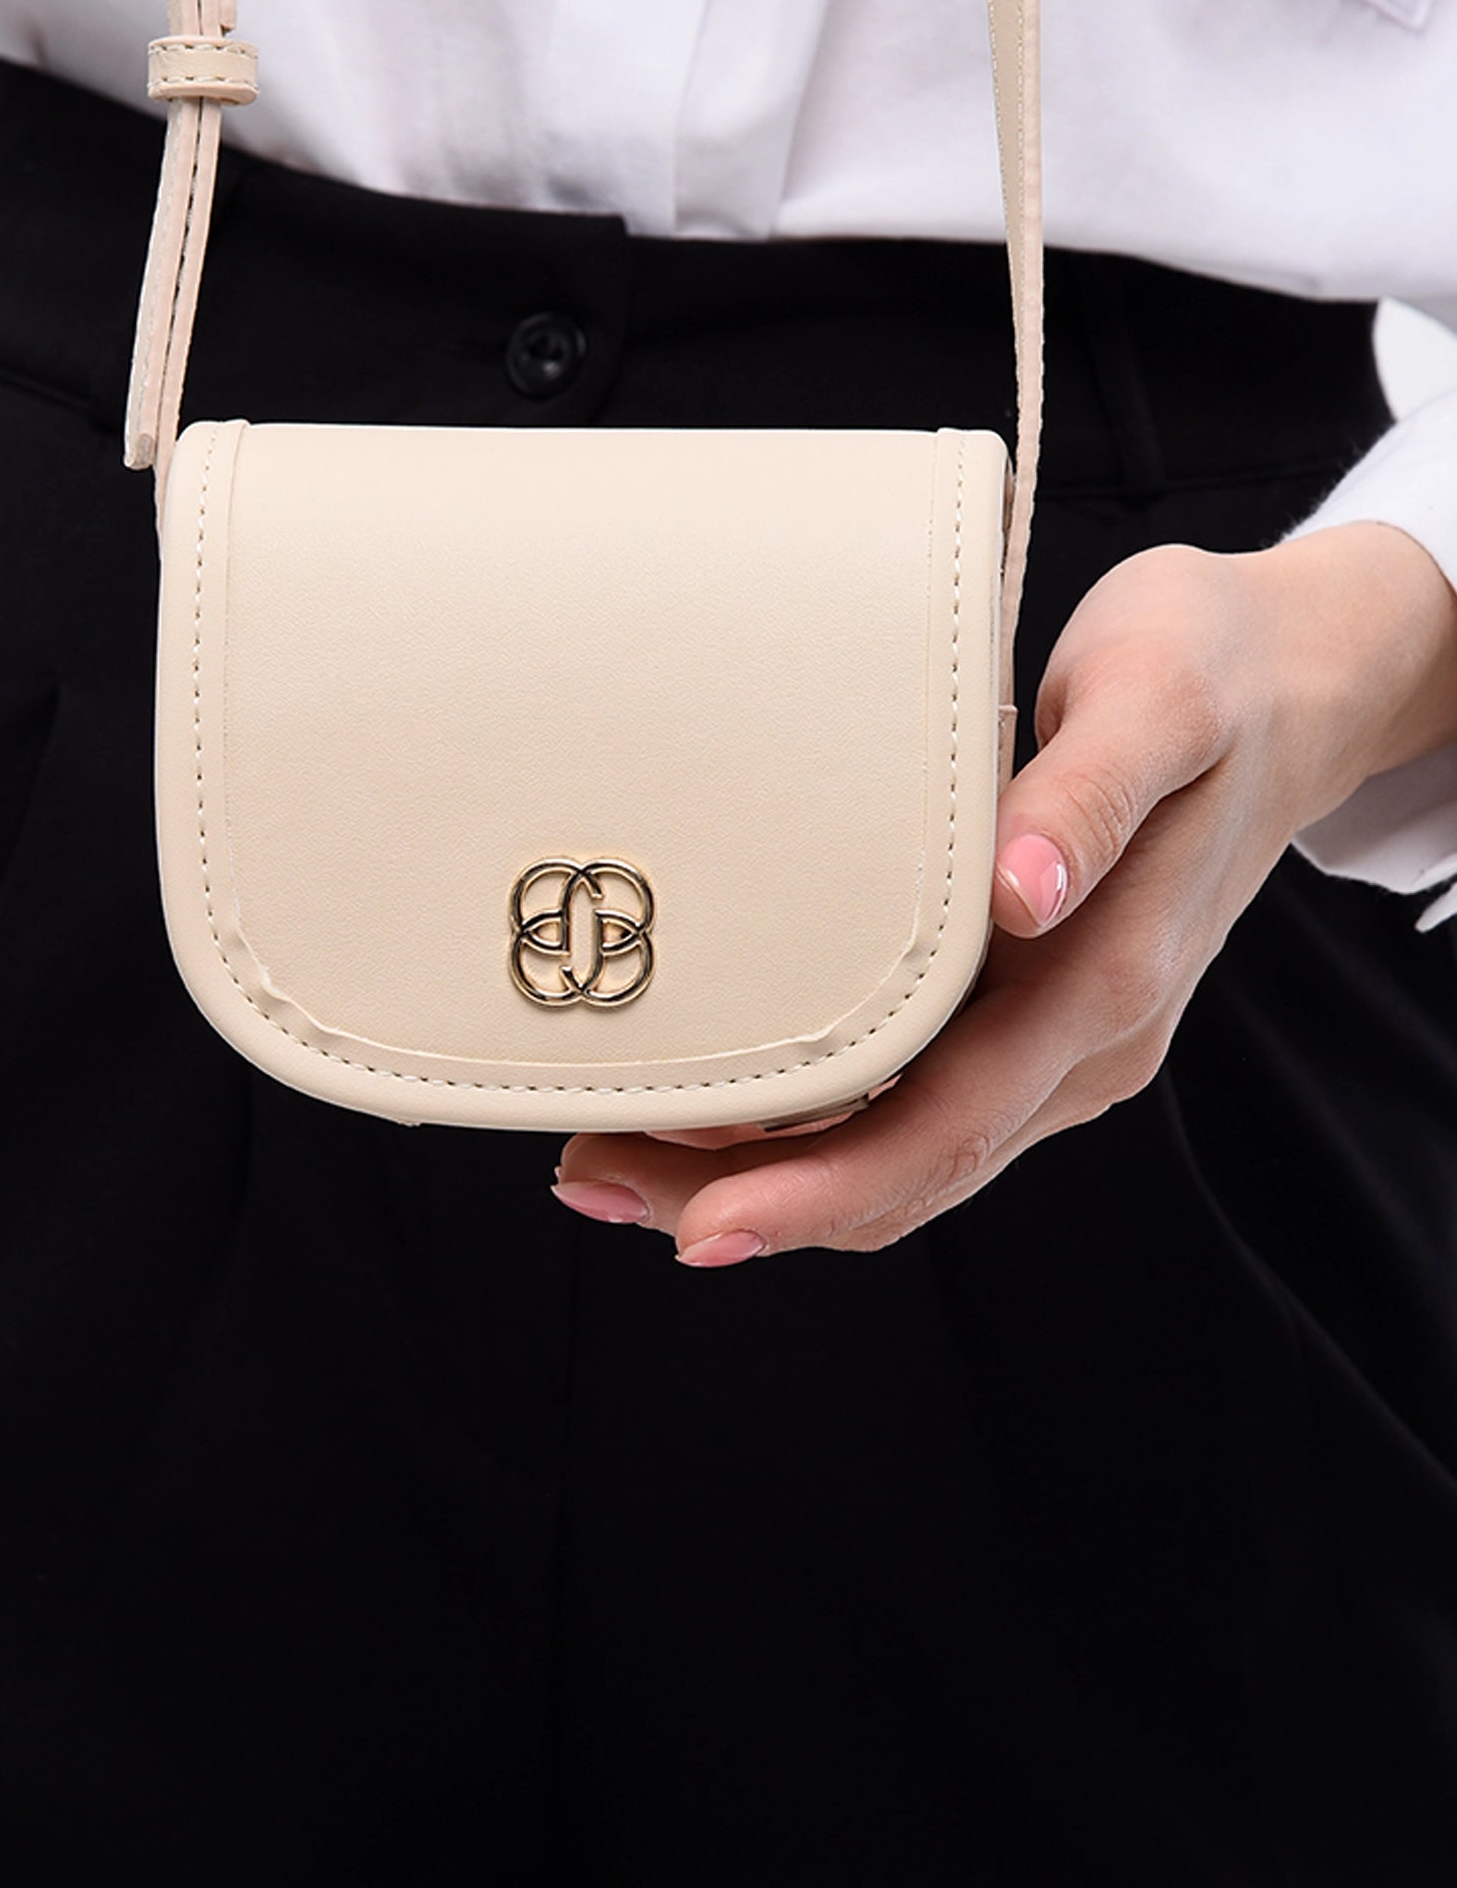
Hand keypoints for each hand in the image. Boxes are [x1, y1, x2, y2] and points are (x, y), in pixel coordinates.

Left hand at [553, 523, 1456, 1264]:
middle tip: (589, 1182)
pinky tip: (716, 1104)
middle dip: (745, 1199)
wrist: (1297, 678)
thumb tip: (1019, 894)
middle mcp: (1081, 1037)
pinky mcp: (1029, 1010)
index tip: (698, 1221)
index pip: (950, 1126)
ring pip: (902, 1150)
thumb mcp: (1160, 694)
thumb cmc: (1212, 665)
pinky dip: (809, 1125)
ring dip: (760, 1173)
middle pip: (904, 1166)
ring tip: (615, 1160)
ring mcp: (1058, 1036)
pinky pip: (913, 1102)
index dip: (820, 1188)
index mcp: (1107, 979)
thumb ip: (1088, 795)